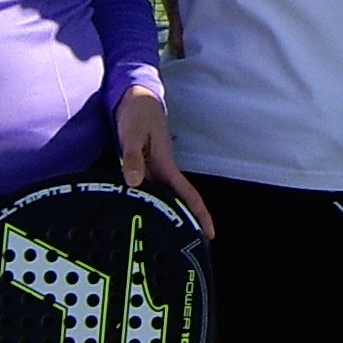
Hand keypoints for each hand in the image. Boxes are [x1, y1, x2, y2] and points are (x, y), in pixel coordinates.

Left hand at [116, 85, 213, 238]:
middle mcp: (163, 169)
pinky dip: (152, 202)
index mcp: (166, 164)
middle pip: (179, 201)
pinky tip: (144, 212)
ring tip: (169, 238)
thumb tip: (135, 182)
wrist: (134, 96)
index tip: (210, 233)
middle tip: (190, 246)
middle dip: (188, 222)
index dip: (199, 214)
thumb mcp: (133, 133)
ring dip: (170, 215)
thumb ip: (133, 157)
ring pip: (165, 197)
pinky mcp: (144, 165)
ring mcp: (154, 168)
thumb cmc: (137, 112)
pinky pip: (151, 188)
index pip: (187, 194)